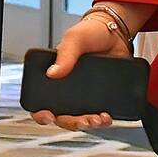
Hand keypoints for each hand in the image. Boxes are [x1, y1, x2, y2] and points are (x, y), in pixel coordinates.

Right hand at [29, 13, 127, 132]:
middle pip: (63, 116)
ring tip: (98, 119)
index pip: (41, 101)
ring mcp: (84, 95)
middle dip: (71, 123)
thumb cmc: (91, 32)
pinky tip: (107, 117)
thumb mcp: (75, 38)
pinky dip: (102, 120)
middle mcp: (67, 89)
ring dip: (87, 124)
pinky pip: (98, 115)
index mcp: (55, 76)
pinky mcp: (101, 97)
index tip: (48, 116)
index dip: (41, 113)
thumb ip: (65, 54)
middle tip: (83, 120)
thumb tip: (52, 73)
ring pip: (80, 119)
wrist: (116, 32)